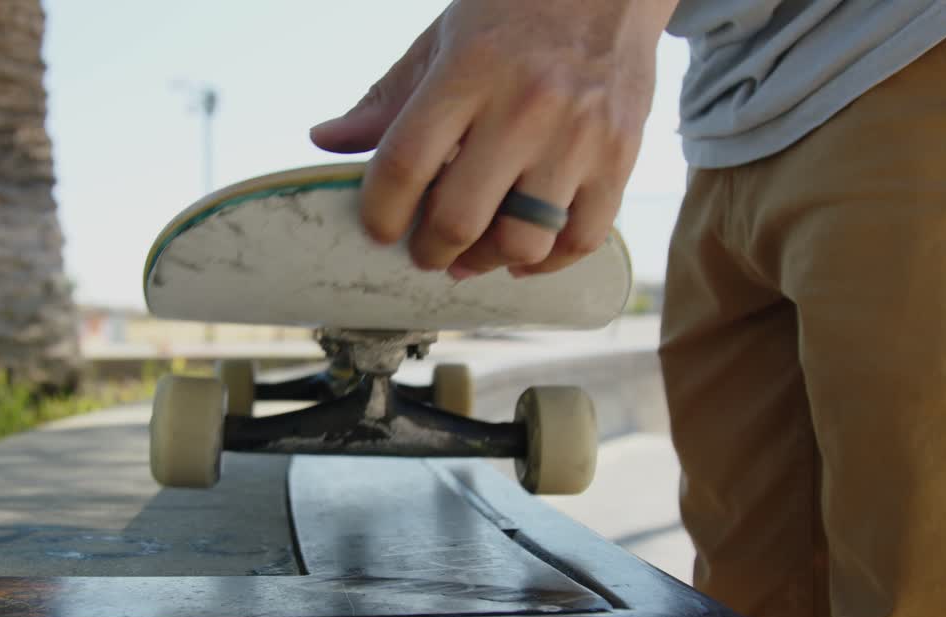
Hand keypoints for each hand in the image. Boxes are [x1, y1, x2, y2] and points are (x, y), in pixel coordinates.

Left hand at [310, 0, 675, 278]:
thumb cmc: (515, 11)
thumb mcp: (444, 39)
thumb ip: (387, 97)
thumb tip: (325, 140)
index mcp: (469, 70)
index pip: (405, 163)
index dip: (380, 212)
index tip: (379, 228)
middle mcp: (526, 105)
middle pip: (459, 217)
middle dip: (429, 250)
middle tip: (424, 250)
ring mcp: (579, 135)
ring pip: (521, 240)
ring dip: (485, 262)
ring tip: (471, 256)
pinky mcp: (620, 156)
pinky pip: (581, 238)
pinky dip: (547, 263)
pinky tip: (523, 256)